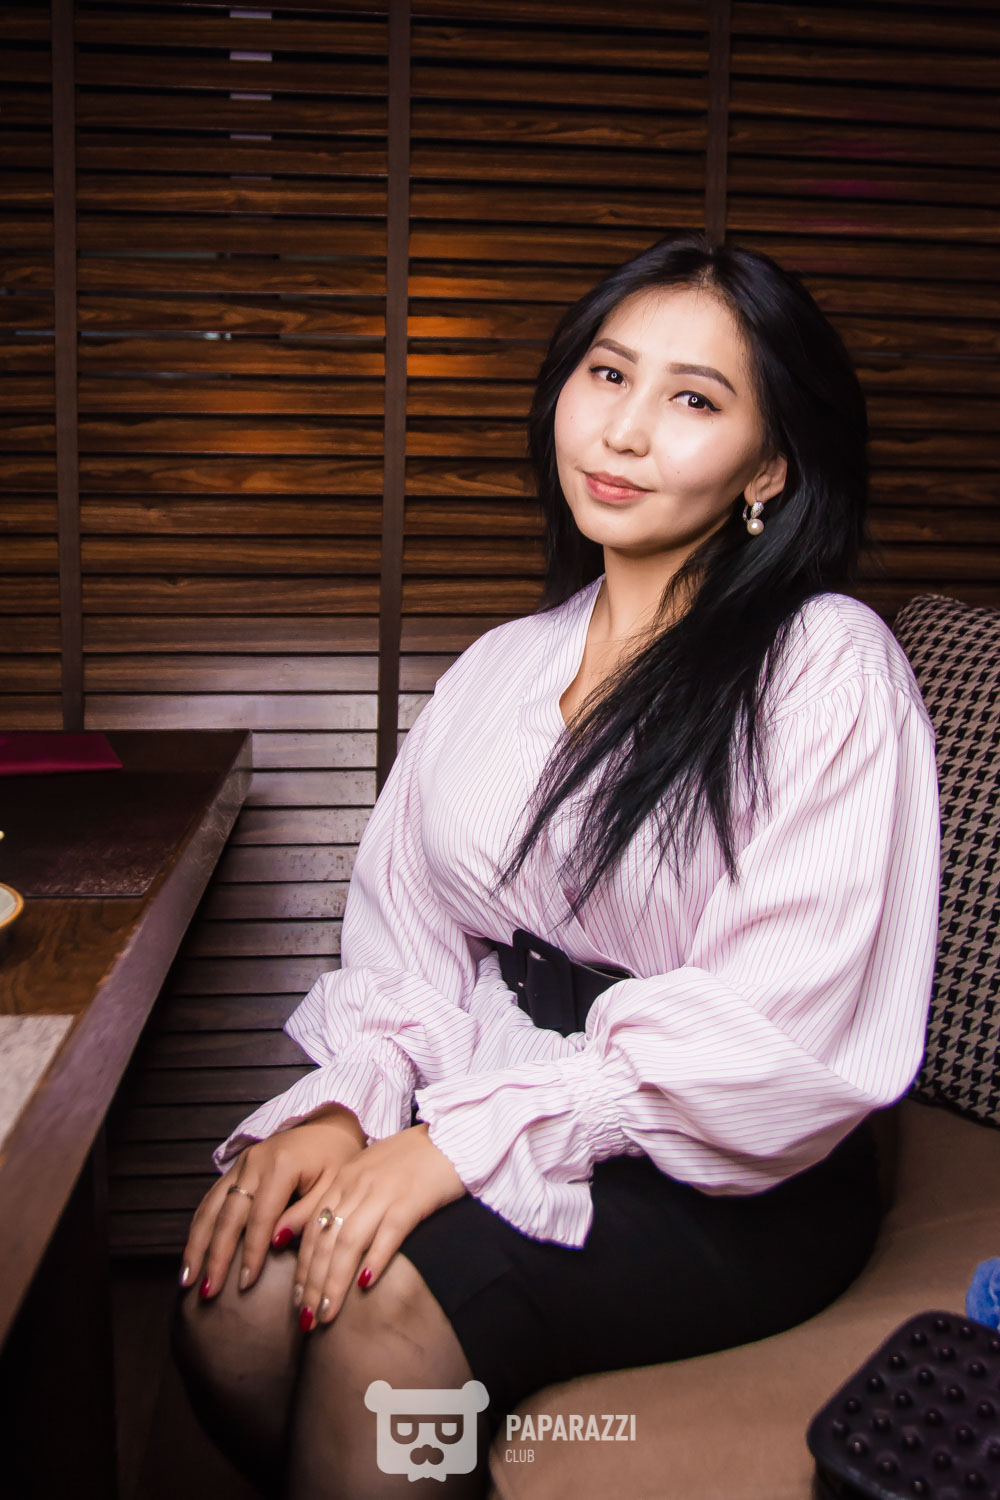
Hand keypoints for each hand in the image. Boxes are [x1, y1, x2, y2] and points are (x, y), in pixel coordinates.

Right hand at [179, 1104, 365, 1299]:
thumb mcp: (334, 1187)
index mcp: (281, 1165)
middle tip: (207, 1291)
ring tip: (187, 1278)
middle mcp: (254, 1161)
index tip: (245, 1284)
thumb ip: (307, 1215)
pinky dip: (200, 1227)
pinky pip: (212, 1199)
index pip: (261, 1218)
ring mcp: (241, 1163)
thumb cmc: (337, 1158)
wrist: (330, 1125)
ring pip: (211, 1207)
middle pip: (228, 1215)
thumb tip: (276, 1243)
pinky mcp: (236, 1168)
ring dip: (197, 1244)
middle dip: (216, 1256)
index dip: (252, 1253)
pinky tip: (193, 1251)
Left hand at [293, 1123, 465, 1330]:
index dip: (302, 1267)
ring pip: (349, 1241)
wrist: (451, 1135)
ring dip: (334, 1281)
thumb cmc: (412, 1157)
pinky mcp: (411, 1199)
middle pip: (325, 1240)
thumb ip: (345, 1198)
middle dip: (312, 1282)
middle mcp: (357, 1184)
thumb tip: (323, 1236)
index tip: (297, 1299)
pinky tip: (365, 1284)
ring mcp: (383, 1191)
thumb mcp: (369, 1170)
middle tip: (306, 1318)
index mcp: (344, 1178)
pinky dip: (374, 1259)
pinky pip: (388, 1232)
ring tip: (327, 1313)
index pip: (313, 1228)